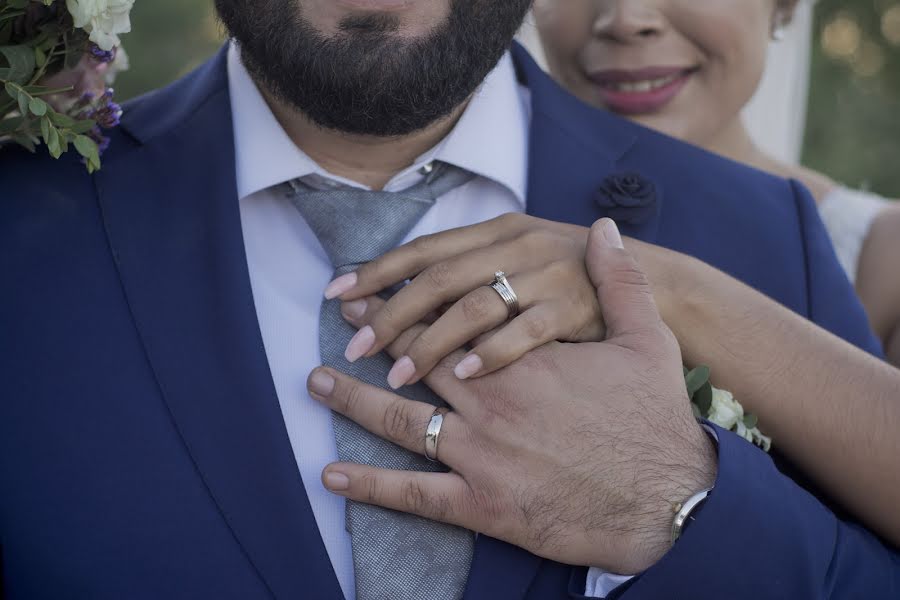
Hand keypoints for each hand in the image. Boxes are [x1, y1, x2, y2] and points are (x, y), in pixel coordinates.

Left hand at [308, 219, 716, 573]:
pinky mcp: (485, 501)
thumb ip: (622, 281)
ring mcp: (484, 451)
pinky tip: (334, 476)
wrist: (668, 498)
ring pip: (403, 420)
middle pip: (417, 358)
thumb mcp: (647, 340)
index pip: (448, 315)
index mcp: (522, 357)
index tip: (369, 288)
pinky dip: (372, 485)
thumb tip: (608, 230)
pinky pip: (416, 492)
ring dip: (355, 400)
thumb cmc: (655, 419)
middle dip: (376, 336)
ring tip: (317, 381)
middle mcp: (493, 396)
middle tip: (342, 325)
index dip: (401, 297)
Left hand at [324, 213, 603, 387]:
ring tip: (395, 376)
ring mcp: (547, 280)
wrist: (674, 298)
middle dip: (390, 314)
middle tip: (353, 347)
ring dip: (428, 343)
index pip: (426, 249)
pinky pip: (524, 334)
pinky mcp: (574, 314)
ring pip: (471, 308)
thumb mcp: (532, 257)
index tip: (338, 294)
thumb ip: (497, 256)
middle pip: (437, 280)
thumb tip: (430, 263)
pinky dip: (491, 353)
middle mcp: (520, 249)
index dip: (378, 271)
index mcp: (506, 231)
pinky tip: (461, 377)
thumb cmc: (592, 288)